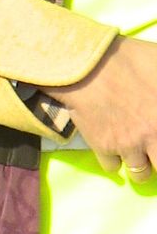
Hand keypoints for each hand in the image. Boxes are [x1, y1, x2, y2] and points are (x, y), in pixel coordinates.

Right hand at [48, 36, 156, 179]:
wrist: (85, 61)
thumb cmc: (129, 58)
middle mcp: (155, 135)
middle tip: (152, 147)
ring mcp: (131, 145)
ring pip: (141, 175)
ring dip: (140, 165)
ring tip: (135, 150)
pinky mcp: (105, 146)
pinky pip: (112, 167)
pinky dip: (112, 158)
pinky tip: (111, 143)